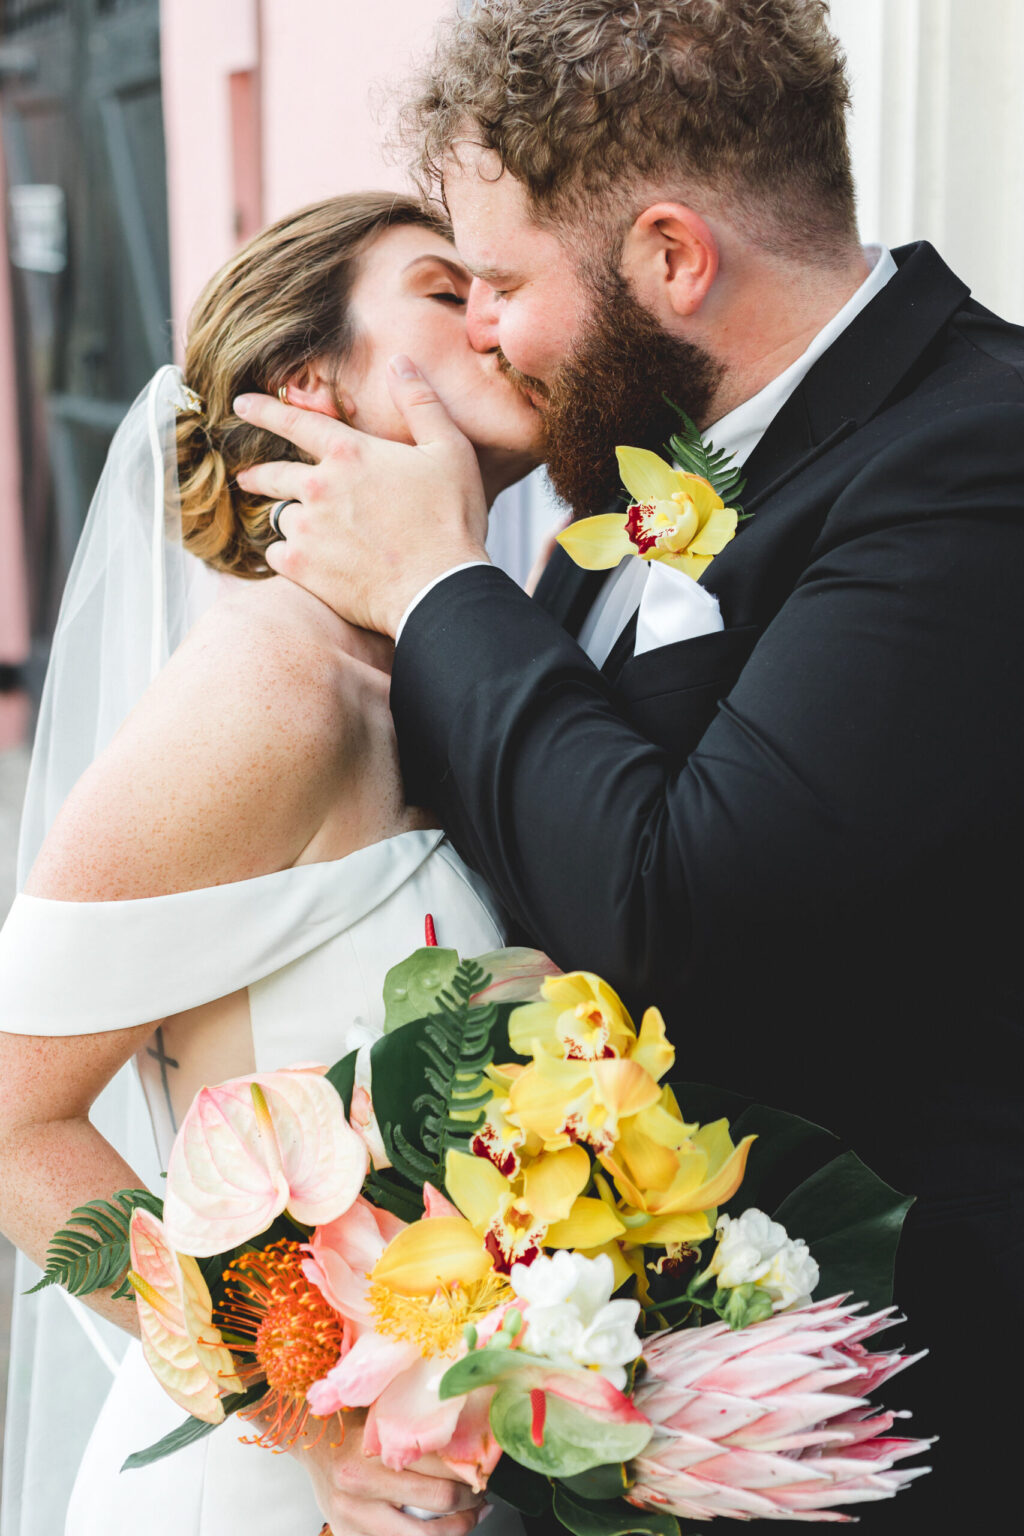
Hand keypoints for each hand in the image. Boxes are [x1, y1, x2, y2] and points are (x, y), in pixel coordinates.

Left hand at [234, 356, 489, 635]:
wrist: (438, 590)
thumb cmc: (450, 521)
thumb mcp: (449, 451)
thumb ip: (420, 403)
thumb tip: (399, 362)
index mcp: (349, 453)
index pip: (294, 422)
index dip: (264, 410)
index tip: (239, 405)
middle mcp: (318, 487)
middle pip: (273, 474)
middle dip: (257, 473)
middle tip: (247, 476)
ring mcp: (306, 529)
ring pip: (279, 517)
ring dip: (288, 519)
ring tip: (300, 530)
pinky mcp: (301, 567)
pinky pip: (276, 555)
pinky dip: (287, 556)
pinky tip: (306, 562)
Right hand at [294, 1408, 484, 1535]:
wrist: (309, 1441)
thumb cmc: (349, 1424)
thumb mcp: (379, 1416)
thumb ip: (412, 1428)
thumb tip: (467, 1431)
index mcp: (369, 1453)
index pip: (437, 1463)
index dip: (470, 1467)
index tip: (486, 1467)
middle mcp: (359, 1489)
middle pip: (437, 1499)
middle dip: (469, 1500)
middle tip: (482, 1493)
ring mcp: (354, 1519)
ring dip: (455, 1529)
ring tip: (471, 1517)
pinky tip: (439, 1531)